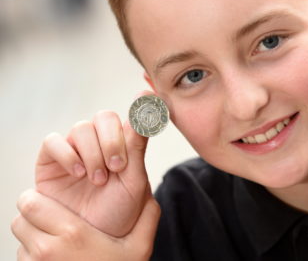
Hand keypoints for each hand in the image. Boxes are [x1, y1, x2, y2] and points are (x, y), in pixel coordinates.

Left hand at [11, 189, 159, 260]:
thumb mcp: (139, 247)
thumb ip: (147, 216)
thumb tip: (148, 193)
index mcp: (72, 234)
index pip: (30, 203)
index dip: (39, 198)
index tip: (52, 201)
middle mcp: (47, 250)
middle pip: (19, 219)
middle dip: (33, 215)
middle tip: (52, 218)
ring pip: (21, 240)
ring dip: (33, 236)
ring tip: (57, 240)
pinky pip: (23, 258)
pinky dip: (33, 254)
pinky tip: (56, 257)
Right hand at [34, 93, 152, 236]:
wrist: (93, 238)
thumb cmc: (117, 209)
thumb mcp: (134, 178)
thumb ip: (137, 143)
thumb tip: (147, 99)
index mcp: (122, 143)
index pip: (128, 117)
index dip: (136, 115)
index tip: (145, 110)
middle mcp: (98, 142)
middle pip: (104, 117)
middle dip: (112, 141)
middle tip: (117, 167)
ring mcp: (75, 149)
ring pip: (81, 128)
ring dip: (92, 153)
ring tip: (98, 180)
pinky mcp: (51, 159)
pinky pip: (53, 141)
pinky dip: (66, 154)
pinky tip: (77, 173)